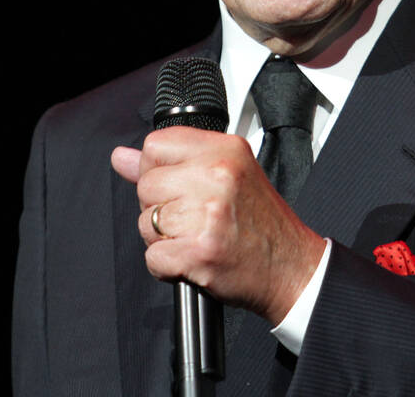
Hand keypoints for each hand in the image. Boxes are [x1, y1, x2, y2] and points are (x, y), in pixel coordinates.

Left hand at [111, 127, 325, 324]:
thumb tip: (121, 158)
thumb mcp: (227, 174)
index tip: (178, 187)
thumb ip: (173, 163)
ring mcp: (207, 214)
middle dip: (160, 207)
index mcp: (224, 150)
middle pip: (146, 185)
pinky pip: (153, 257)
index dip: (158, 170)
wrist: (292, 268)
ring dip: (165, 238)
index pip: (155, 145)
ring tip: (198, 237)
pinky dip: (168, 266)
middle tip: (195, 217)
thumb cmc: (262, 224)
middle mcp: (216, 176)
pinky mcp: (199, 251)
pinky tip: (194, 259)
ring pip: (145, 222)